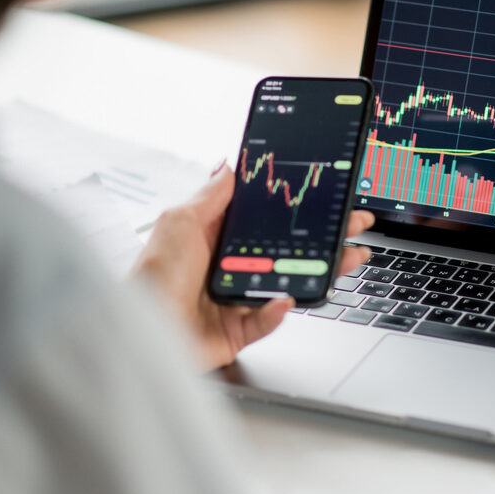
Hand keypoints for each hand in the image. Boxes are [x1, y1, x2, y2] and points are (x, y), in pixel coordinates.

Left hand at [135, 165, 374, 369]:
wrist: (138, 328)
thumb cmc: (151, 275)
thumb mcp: (180, 220)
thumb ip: (211, 193)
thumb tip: (231, 164)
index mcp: (219, 235)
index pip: (270, 216)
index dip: (300, 205)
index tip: (328, 196)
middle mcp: (233, 264)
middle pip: (290, 248)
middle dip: (327, 236)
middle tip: (356, 225)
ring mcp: (239, 296)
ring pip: (290, 281)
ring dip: (322, 271)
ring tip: (347, 259)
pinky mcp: (238, 329)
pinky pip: (268, 319)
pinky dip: (278, 311)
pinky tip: (286, 299)